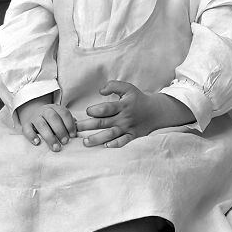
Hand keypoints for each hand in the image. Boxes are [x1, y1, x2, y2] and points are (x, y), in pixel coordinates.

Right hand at [17, 96, 76, 151]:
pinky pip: (27, 129)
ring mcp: (34, 117)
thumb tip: (77, 133)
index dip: (69, 124)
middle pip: (53, 118)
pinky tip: (37, 143)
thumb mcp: (61, 119)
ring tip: (55, 147)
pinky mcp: (26, 124)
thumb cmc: (52, 121)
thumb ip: (69, 124)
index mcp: (56, 108)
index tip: (73, 135)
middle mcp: (45, 110)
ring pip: (41, 124)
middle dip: (60, 130)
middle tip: (65, 142)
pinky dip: (32, 136)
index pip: (64, 113)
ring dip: (49, 136)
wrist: (34, 115)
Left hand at [76, 80, 193, 147]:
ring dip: (97, 138)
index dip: (95, 110)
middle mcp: (124, 117)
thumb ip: (113, 86)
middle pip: (104, 122)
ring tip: (85, 142)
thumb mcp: (128, 88)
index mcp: (123, 105)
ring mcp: (128, 128)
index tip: (87, 112)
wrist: (155, 111)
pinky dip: (115, 144)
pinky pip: (123, 141)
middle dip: (89, 125)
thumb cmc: (137, 99)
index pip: (106, 108)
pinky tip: (105, 146)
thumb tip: (100, 91)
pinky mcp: (132, 136)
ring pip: (111, 134)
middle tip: (76, 128)